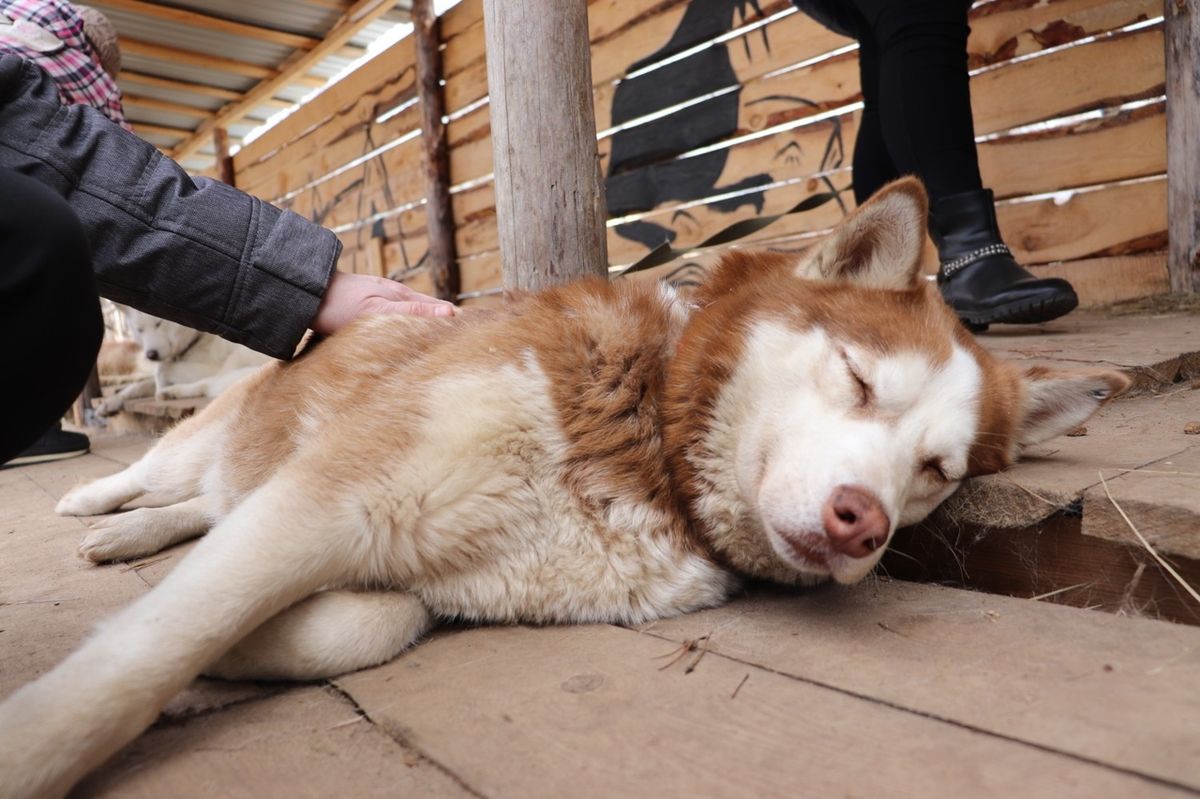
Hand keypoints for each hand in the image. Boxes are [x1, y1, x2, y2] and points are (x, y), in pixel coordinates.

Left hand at [311, 271, 456, 334]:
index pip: (437, 308)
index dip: (453, 319)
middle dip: (442, 321)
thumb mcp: (379, 310)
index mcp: (399, 295)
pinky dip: (405, 325)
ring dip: (424, 323)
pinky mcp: (365, 306)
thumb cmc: (339, 304)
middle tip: (462, 337)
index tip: (473, 331)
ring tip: (439, 337)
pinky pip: (393, 317)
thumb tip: (449, 312)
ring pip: (408, 313)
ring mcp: (378, 298)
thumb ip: (413, 311)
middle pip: (425, 309)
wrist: (304, 292)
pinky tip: (403, 333)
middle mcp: (391, 294)